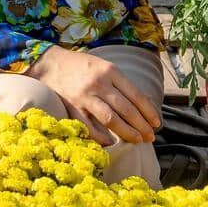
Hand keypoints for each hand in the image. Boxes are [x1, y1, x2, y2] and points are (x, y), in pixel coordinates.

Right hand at [28, 47, 158, 145]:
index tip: (157, 123)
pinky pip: (89, 126)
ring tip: (137, 140)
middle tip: (151, 137)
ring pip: (111, 119)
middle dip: (142, 126)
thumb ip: (121, 84)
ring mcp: (84, 96)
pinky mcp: (71, 107)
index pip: (136, 96)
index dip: (149, 112)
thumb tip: (144, 104)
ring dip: (127, 133)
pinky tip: (111, 143)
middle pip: (126, 110)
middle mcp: (99, 84)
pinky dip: (101, 137)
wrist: (50, 64)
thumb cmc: (82, 66)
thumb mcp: (104, 66)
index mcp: (110, 71)